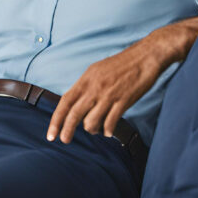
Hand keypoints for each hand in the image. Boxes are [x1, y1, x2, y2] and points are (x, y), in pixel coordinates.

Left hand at [46, 42, 164, 143]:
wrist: (145, 56)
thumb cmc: (122, 64)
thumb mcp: (97, 71)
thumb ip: (86, 87)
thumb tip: (76, 103)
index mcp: (86, 79)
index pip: (65, 101)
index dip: (56, 119)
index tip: (51, 133)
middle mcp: (95, 87)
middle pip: (75, 114)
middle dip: (67, 130)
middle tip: (65, 140)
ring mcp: (109, 95)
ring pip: (91, 120)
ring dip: (92, 129)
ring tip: (96, 129)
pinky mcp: (124, 101)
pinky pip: (110, 122)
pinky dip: (107, 130)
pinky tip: (108, 131)